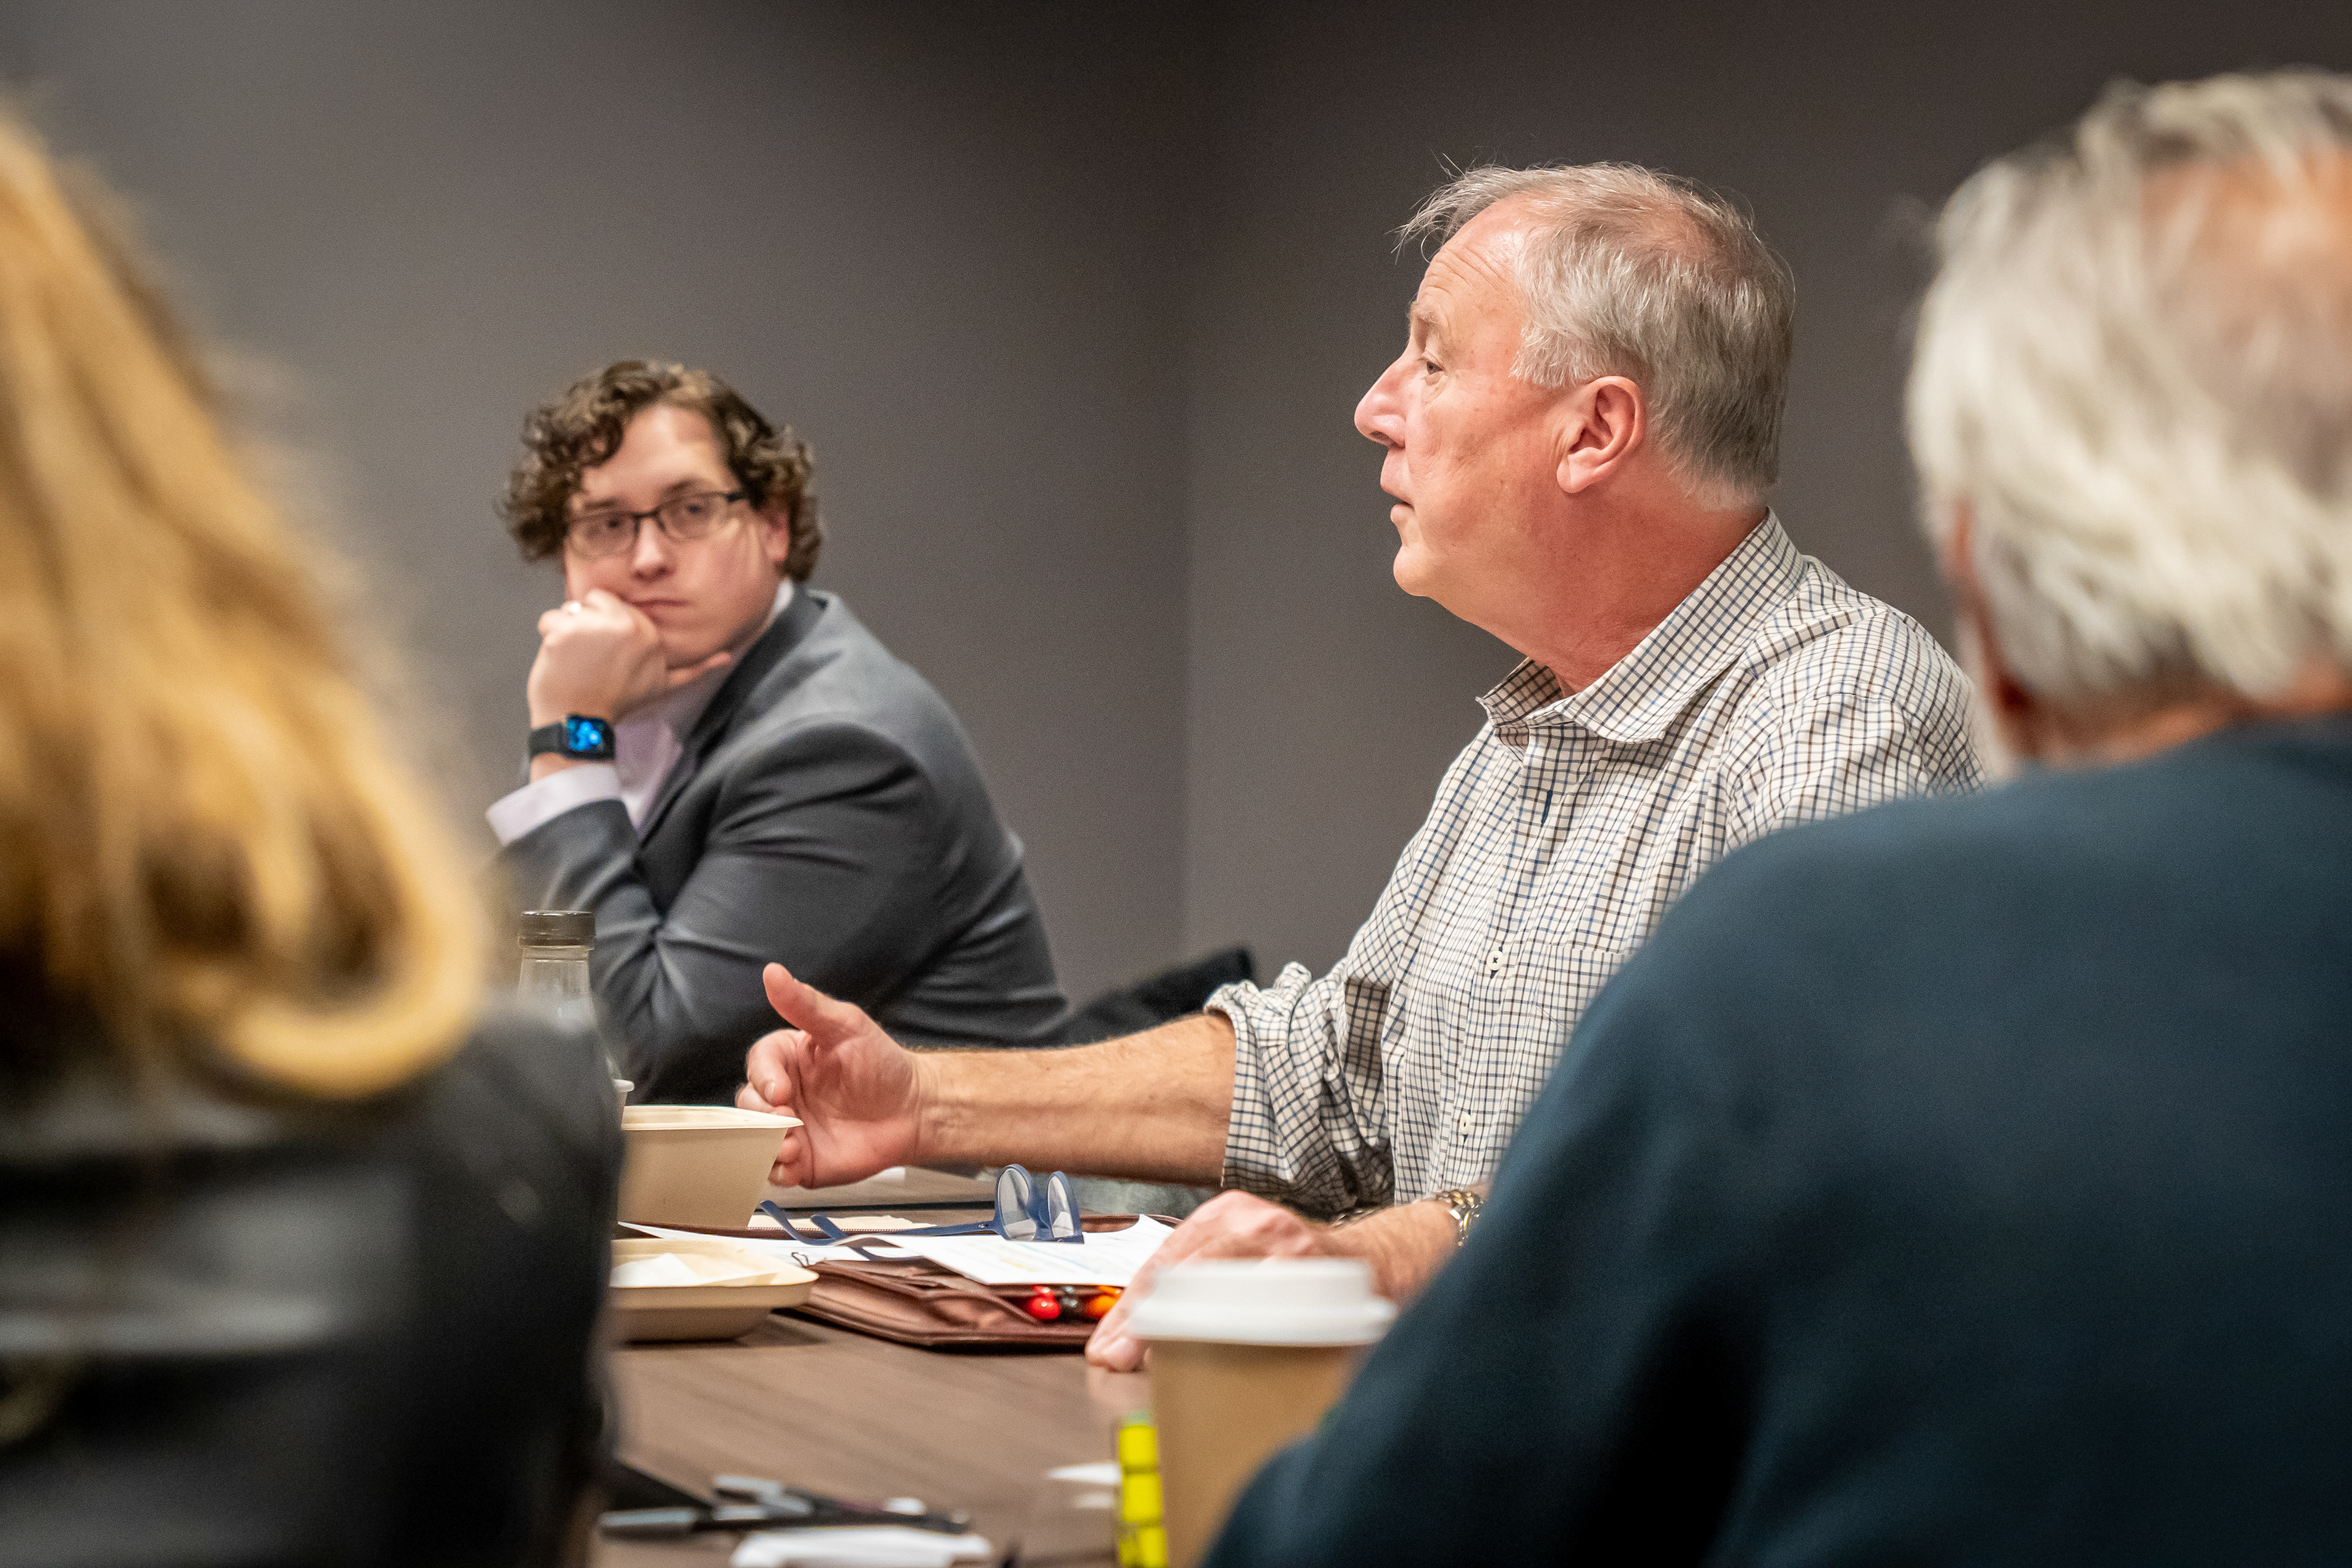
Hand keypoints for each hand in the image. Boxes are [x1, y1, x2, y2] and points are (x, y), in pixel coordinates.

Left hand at [526, 588, 730, 726]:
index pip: (614, 605)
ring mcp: (594, 626)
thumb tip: (727, 658)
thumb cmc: (617, 704)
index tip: (608, 659)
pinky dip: (547, 640)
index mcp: (648, 631)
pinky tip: (560, 662)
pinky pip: (547, 620)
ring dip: (564, 634)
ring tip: (575, 662)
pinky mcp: (565, 631)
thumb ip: (695, 670)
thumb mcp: (662, 686)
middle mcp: (626, 623)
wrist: (581, 724)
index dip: (606, 631)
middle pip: (591, 602)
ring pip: (568, 611)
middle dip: (585, 627)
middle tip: (591, 661)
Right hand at [736, 964, 925, 1187]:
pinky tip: (793, 1164)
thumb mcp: (845, 1025)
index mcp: (787, 1059)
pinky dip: (777, 1170)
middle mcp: (783, 1095)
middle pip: (749, 1105)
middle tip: (788, 1119)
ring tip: (792, 1146)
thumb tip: (774, 973)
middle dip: (761, 1115)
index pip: (758, 1065)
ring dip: (765, 1145)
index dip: (763, 1078)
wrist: (913, 1110)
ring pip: (756, 1139)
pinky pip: (775, 1169)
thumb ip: (806, 1004)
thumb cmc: (881, 1063)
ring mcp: (790, 1129)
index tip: (781, 1090)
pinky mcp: (802, 1160)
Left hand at [1084, 1191, 1346, 1371]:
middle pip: (1181, 1268)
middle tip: (1119, 1358)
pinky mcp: (1315, 1266)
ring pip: (1218, 1280)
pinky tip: (1224, 1344)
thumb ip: (1194, 1295)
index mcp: (1224, 1216)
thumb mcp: (1241, 1265)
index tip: (1106, 1346)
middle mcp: (1250, 1219)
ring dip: (1184, 1323)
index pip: (1161, 1262)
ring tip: (1156, 1356)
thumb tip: (1128, 1343)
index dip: (1129, 1308)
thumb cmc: (1298, 1272)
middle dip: (1145, 1319)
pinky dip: (1245, 1323)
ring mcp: (1283, 1240)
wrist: (1375, 1263)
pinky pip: (1270, 1297)